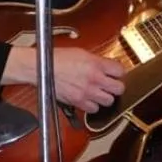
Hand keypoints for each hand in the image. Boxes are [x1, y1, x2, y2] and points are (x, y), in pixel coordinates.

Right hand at [2, 45, 124, 113]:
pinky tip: (89, 99)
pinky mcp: (78, 102)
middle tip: (110, 84)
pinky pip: (94, 109)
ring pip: (109, 101)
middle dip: (116, 86)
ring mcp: (87, 92)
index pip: (121, 71)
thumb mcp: (81, 53)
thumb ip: (97, 60)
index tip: (115, 73)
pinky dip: (93, 106)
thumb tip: (107, 66)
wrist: (41, 67)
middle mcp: (94, 79)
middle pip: (119, 89)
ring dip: (106, 97)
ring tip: (99, 92)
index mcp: (96, 64)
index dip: (118, 72)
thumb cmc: (56, 58)